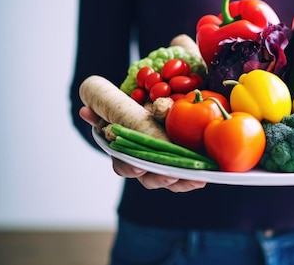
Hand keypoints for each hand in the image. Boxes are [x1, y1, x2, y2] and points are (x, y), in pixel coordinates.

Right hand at [79, 106, 206, 192]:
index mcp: (127, 157)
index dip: (131, 167)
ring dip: (184, 181)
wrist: (152, 120)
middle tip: (171, 172)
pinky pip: (189, 179)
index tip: (138, 165)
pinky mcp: (183, 169)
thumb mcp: (119, 113)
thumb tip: (85, 110)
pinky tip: (207, 175)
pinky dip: (197, 179)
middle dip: (162, 177)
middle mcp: (146, 169)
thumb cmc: (134, 119)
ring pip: (172, 182)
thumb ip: (103, 114)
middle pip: (152, 180)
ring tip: (196, 177)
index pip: (125, 166)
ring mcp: (164, 171)